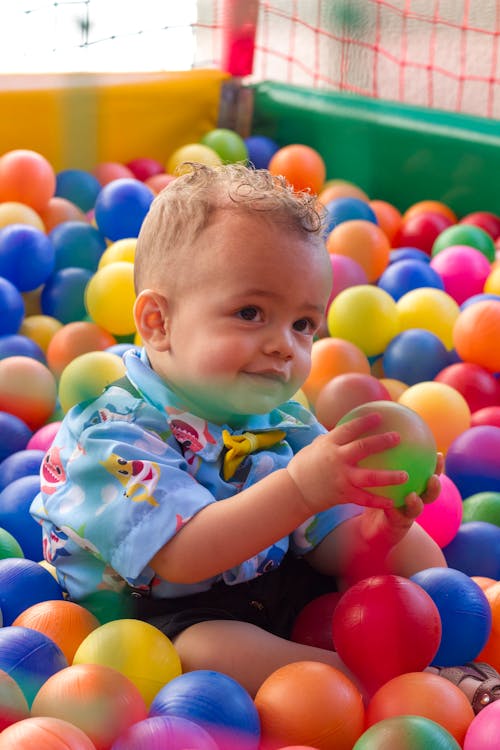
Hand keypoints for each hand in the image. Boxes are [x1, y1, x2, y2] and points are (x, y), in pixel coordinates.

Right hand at [287, 411, 409, 514]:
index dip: (364, 421)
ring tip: (406, 475)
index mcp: (329, 444)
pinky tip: (393, 502)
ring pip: (370, 477)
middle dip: (382, 442)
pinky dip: (379, 501)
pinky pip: (365, 499)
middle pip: (363, 448)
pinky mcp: (343, 494)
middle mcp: (336, 459)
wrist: (295, 491)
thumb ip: (333, 439)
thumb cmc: (306, 466)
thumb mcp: (315, 447)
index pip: (349, 428)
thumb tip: (350, 427)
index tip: (380, 416)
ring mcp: (341, 477)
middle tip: (398, 437)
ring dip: (390, 476)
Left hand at [358, 451, 443, 550]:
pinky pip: (396, 517)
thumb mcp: (379, 472)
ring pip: (416, 509)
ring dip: (416, 504)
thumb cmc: (377, 493)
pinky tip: (388, 506)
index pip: (429, 474)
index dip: (437, 467)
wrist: (372, 522)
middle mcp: (415, 500)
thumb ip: (384, 457)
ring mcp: (407, 514)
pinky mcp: (395, 525)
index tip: (439, 455)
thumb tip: (386, 433)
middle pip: (431, 494)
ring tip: (412, 497)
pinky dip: (393, 512)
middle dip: (435, 487)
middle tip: (433, 478)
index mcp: (415, 486)